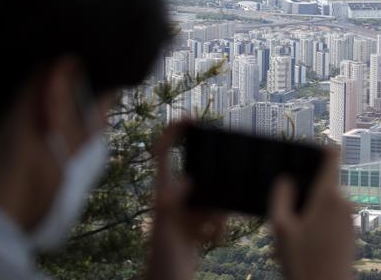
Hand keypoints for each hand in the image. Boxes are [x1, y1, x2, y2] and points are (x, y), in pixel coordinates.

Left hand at [146, 122, 226, 279]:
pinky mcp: (196, 228)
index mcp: (163, 194)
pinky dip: (219, 226)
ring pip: (211, 197)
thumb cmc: (161, 262)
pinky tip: (212, 240)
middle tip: (215, 202)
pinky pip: (216, 215)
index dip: (174, 133)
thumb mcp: (166, 229)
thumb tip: (188, 178)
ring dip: (217, 213)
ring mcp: (186, 213)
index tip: (190, 119)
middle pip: (197, 175)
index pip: (165, 154)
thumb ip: (172, 203)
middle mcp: (174, 199)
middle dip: (212, 184)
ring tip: (212, 231)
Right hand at [270, 150, 354, 279]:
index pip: (332, 156)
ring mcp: (349, 218)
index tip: (306, 148)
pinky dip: (315, 228)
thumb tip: (286, 179)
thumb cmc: (303, 263)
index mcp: (328, 196)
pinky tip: (303, 250)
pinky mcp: (350, 232)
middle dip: (302, 197)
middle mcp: (344, 202)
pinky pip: (330, 220)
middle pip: (320, 185)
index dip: (320, 147)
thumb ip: (281, 197)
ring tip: (292, 243)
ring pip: (323, 205)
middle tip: (286, 223)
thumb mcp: (281, 228)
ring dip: (306, 217)